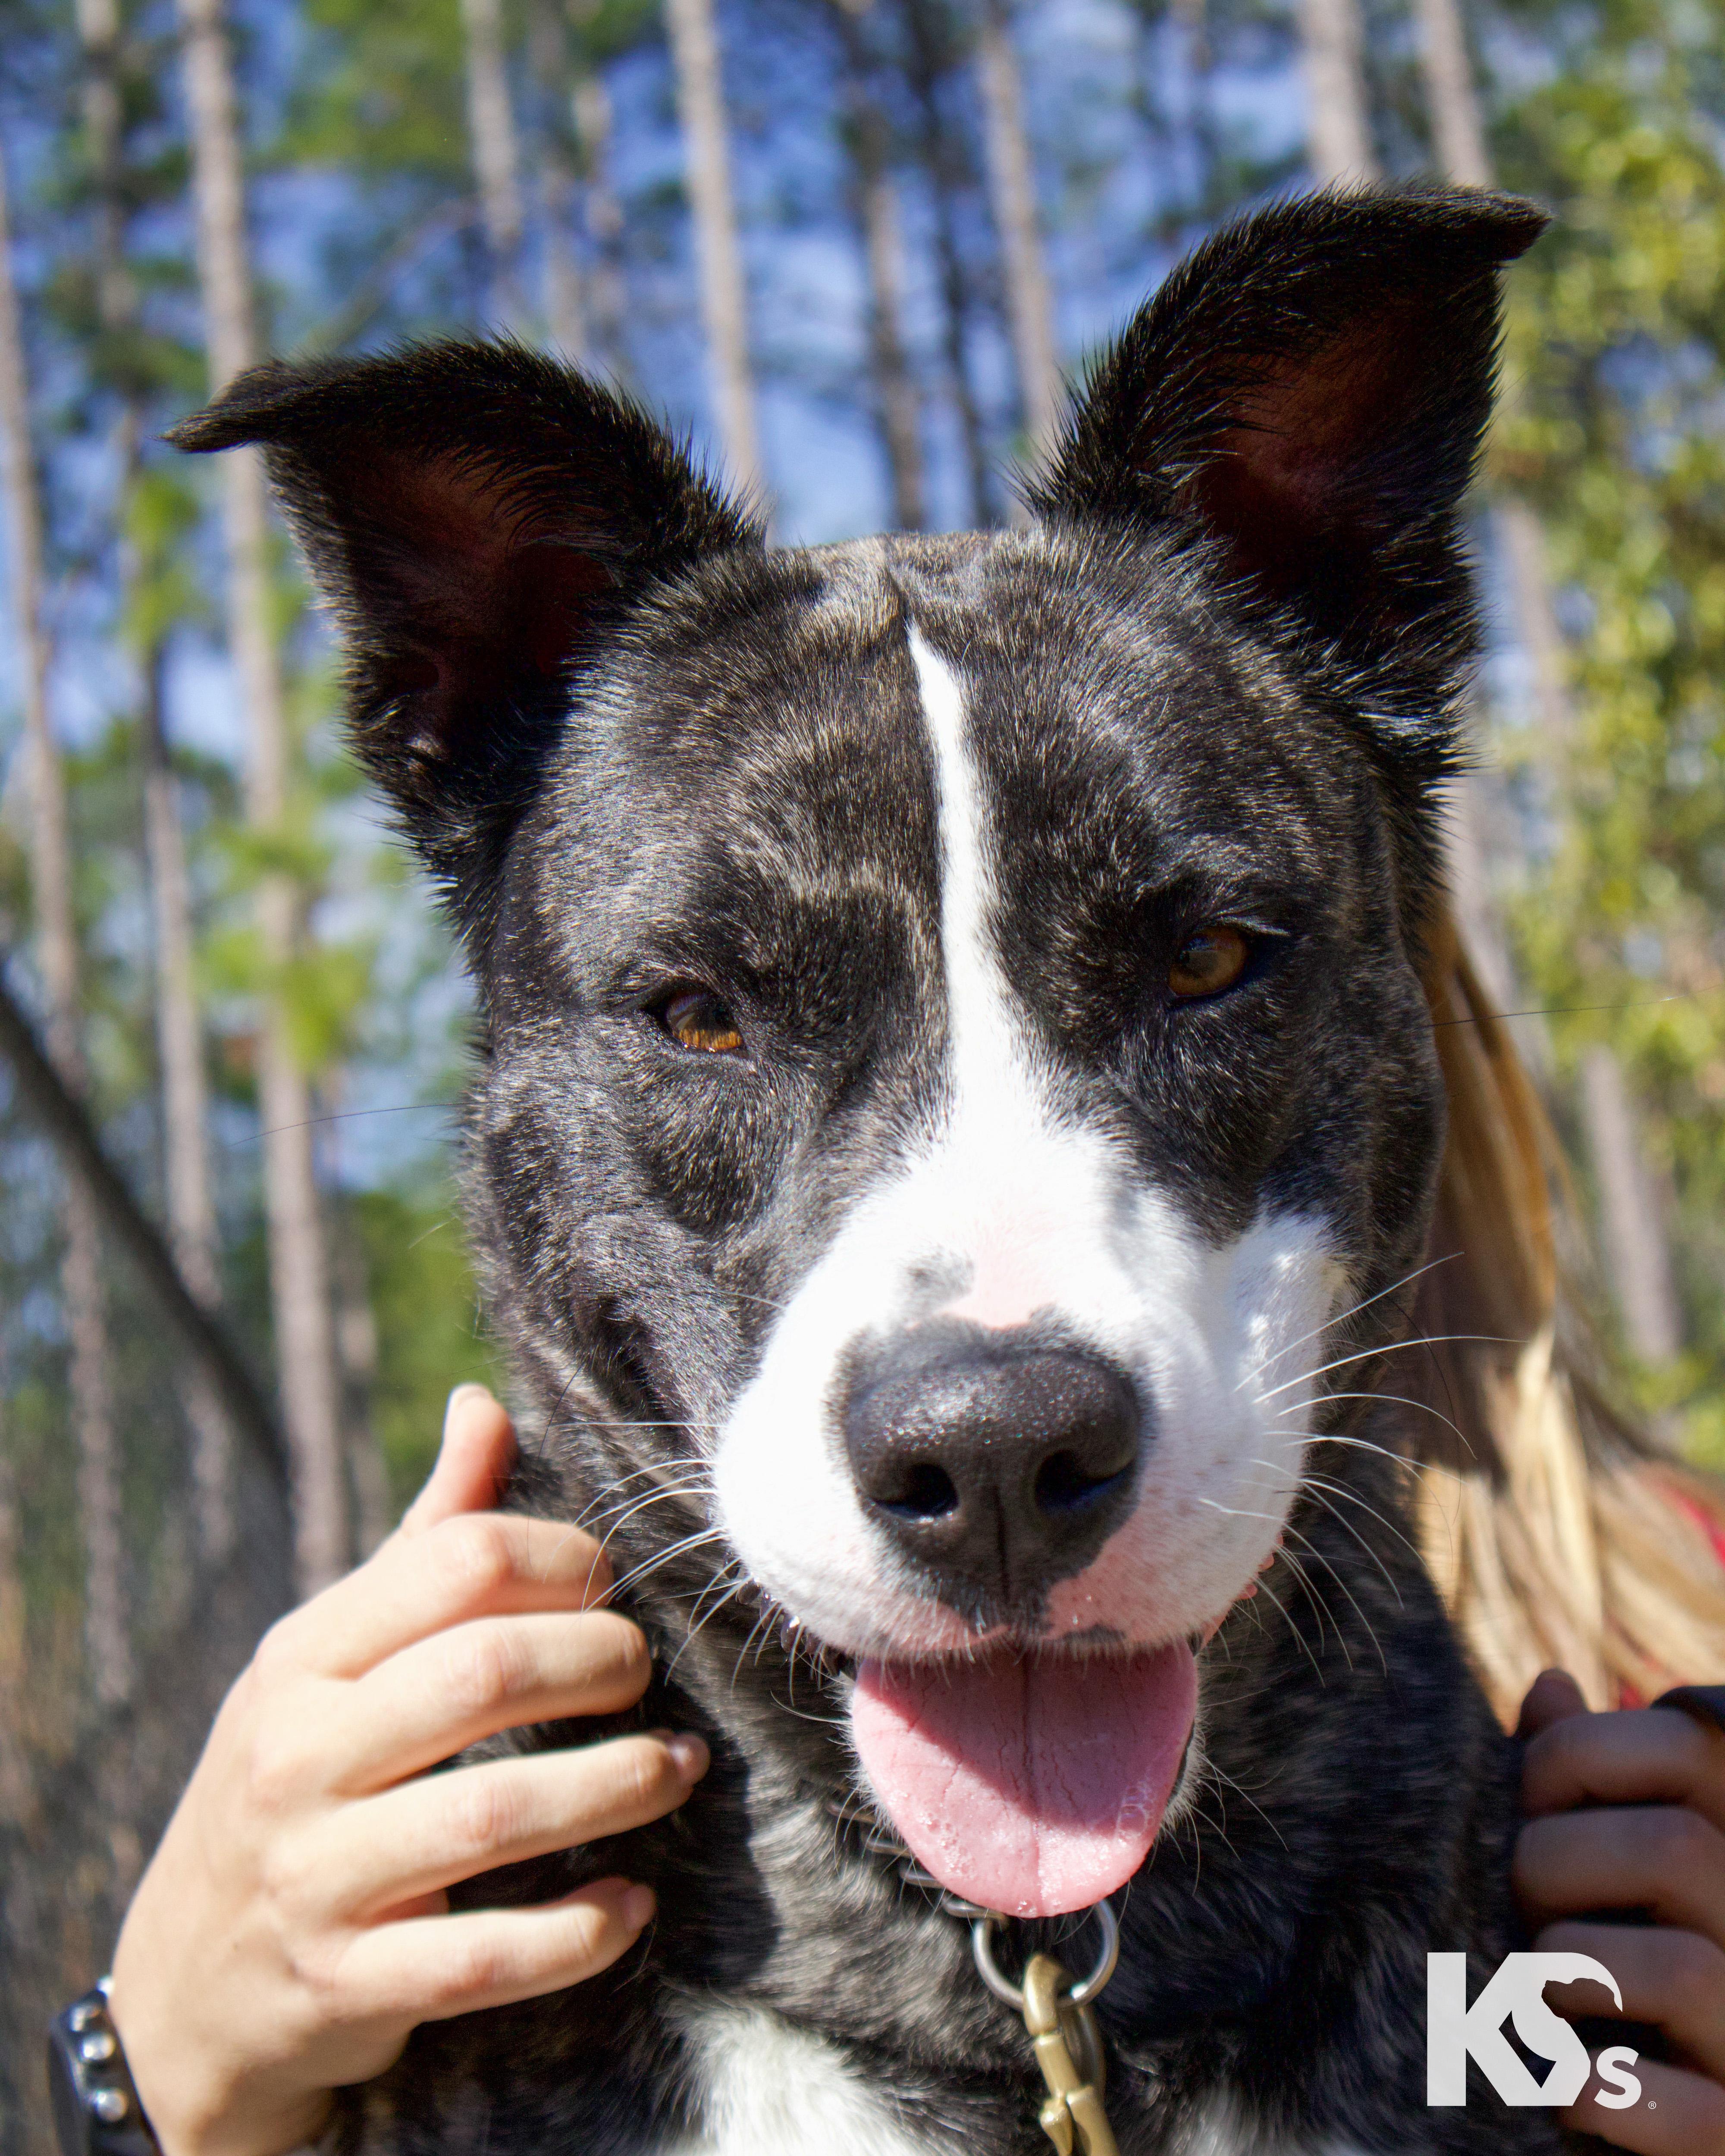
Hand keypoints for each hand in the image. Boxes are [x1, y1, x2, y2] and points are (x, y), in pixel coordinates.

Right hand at [108, 1385, 707, 2155]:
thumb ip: (422, 1538)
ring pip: (494, 1815)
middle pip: (485, 1672)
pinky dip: (575, 1932)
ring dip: (615, 1787)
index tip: (609, 1588)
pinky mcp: (345, 1987)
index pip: (457, 1564)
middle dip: (599, 1664)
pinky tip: (632, 1904)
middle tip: (648, 1675)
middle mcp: (298, 1755)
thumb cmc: (295, 1778)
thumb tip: (482, 1403)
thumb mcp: (329, 1655)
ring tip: (678, 1767)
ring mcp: (315, 1877)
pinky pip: (482, 1958)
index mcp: (303, 1656)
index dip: (562, 1562)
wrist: (181, 1989)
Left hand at [1515, 1667, 1724, 2153]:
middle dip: (1554, 1867)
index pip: (1683, 1744)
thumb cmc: (1624, 1933)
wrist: (1683, 2067)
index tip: (1530, 1800)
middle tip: (1526, 1903)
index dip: (1568, 1758)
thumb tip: (1552, 1687)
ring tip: (1539, 1987)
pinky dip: (1603, 2095)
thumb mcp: (1618, 1839)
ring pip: (1684, 1967)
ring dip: (1569, 1974)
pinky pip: (1689, 2115)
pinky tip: (1566, 2086)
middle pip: (1671, 1850)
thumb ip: (1587, 1771)